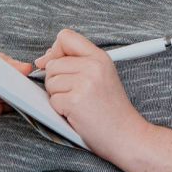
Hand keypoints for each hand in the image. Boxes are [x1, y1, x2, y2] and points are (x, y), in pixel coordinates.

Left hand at [36, 29, 143, 151]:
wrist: (127, 135)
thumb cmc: (113, 110)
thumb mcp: (102, 76)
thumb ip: (77, 62)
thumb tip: (44, 58)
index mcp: (100, 57)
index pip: (65, 37)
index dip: (55, 50)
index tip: (56, 64)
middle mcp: (93, 66)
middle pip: (52, 63)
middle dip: (56, 80)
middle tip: (77, 94)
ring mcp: (84, 83)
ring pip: (50, 82)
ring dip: (58, 96)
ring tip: (78, 104)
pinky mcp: (75, 101)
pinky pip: (52, 100)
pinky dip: (60, 110)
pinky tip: (77, 114)